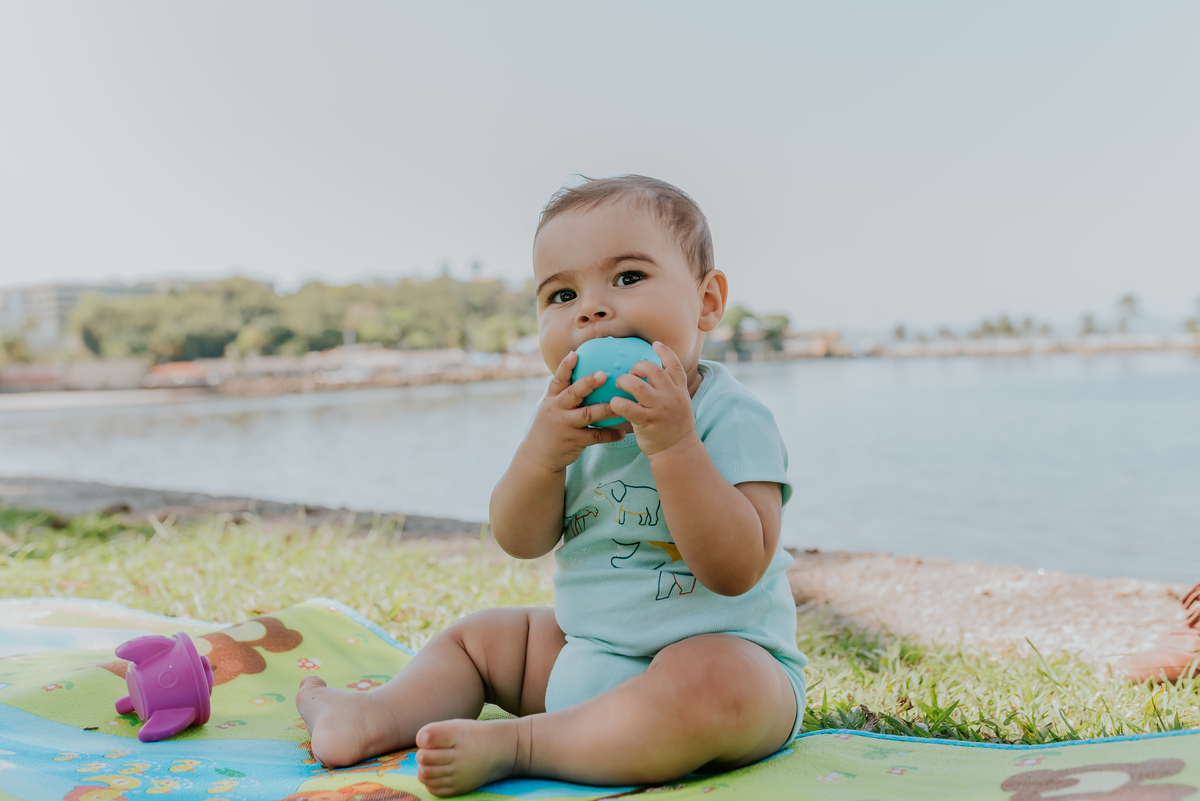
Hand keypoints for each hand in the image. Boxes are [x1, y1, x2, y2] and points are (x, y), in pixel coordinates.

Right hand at [518, 350, 625, 472]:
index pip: (558, 380)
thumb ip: (563, 392)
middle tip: (603, 374)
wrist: (539, 456)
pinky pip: (595, 437)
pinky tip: (622, 432)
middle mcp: (557, 410)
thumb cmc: (550, 426)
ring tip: (621, 404)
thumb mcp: (550, 407)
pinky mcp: (574, 441)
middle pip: (573, 394)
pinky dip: (610, 435)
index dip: (565, 367)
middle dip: (588, 383)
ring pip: (588, 415)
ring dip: (606, 409)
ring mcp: (565, 426)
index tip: (574, 354)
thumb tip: (578, 369)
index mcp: (552, 399)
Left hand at [610, 342, 698, 457]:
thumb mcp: (680, 404)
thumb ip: (670, 389)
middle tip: (631, 374)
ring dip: (624, 381)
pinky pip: (627, 407)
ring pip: (637, 386)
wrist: (678, 452)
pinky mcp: (647, 422)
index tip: (655, 344)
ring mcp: (659, 409)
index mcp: (680, 391)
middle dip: (638, 367)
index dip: (665, 352)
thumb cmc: (674, 427)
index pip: (675, 365)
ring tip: (619, 385)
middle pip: (653, 370)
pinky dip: (617, 402)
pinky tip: (613, 403)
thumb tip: (655, 375)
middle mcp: (671, 397)